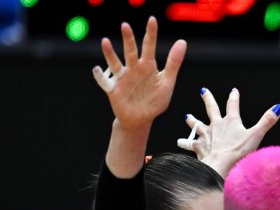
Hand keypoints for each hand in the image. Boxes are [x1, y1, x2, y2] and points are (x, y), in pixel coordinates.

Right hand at [92, 16, 186, 131]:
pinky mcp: (113, 89)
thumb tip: (182, 41)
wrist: (142, 119)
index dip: (151, 34)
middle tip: (125, 26)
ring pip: (115, 63)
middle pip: (131, 52)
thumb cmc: (155, 101)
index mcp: (148, 67)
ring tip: (105, 41)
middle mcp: (134, 69)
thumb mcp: (167, 82)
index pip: (149, 47)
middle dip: (128, 39)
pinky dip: (101, 76)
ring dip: (110, 53)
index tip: (152, 20)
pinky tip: (98, 69)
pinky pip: (105, 81)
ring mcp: (122, 78)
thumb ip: (174, 63)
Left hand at [178, 88, 279, 175]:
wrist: (220, 165)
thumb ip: (267, 121)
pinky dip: (186, 143)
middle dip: (208, 99)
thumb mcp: (256, 135)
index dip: (234, 97)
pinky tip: (181, 142)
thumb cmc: (238, 152)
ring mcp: (206, 136)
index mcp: (230, 122)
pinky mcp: (199, 147)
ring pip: (197, 125)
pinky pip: (190, 144)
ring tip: (187, 116)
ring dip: (192, 120)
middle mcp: (216, 126)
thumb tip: (278, 107)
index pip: (232, 105)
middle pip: (211, 109)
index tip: (233, 90)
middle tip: (203, 91)